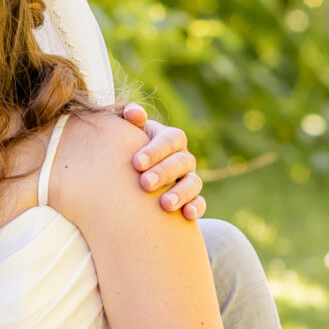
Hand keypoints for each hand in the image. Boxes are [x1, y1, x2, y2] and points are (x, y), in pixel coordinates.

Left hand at [120, 104, 204, 219]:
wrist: (132, 176)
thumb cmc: (128, 150)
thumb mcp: (128, 133)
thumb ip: (130, 119)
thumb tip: (134, 113)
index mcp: (170, 139)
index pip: (170, 139)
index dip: (155, 150)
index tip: (136, 163)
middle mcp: (183, 158)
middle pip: (182, 162)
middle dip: (164, 173)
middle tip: (145, 183)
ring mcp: (189, 179)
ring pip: (193, 183)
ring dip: (181, 193)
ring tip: (165, 205)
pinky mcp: (192, 199)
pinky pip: (200, 203)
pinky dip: (196, 208)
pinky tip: (187, 215)